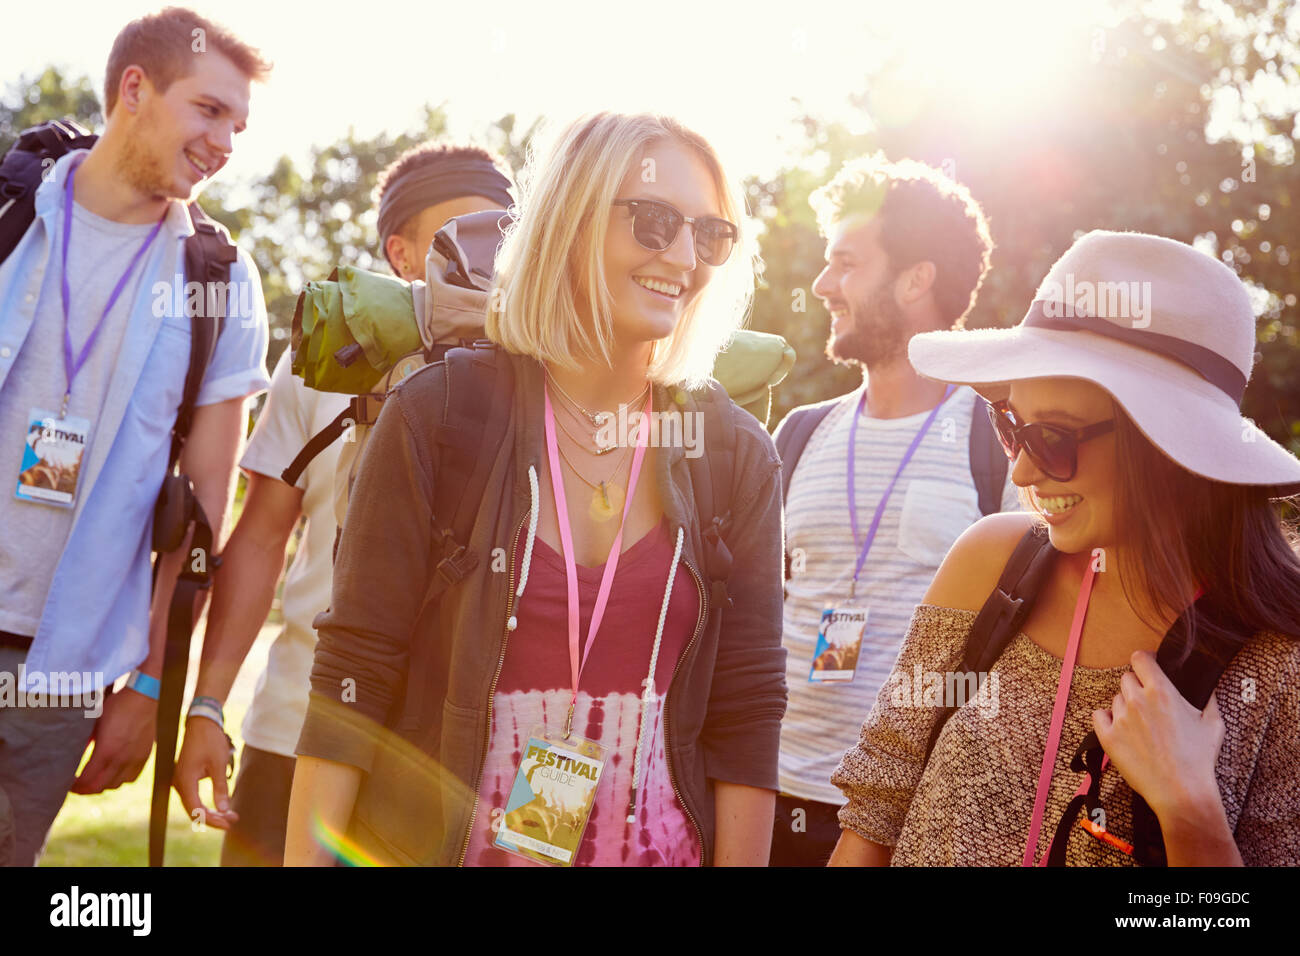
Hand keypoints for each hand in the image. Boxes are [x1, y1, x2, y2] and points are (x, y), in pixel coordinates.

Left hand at [71, 687, 157, 793]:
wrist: (145, 696)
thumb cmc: (118, 705)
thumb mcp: (94, 721)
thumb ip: (84, 741)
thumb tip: (71, 754)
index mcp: (107, 751)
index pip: (87, 780)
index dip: (74, 786)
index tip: (67, 783)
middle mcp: (122, 759)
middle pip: (100, 787)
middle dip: (85, 789)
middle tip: (77, 785)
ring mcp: (135, 759)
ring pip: (116, 785)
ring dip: (103, 785)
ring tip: (95, 779)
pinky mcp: (145, 756)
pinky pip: (131, 778)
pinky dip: (120, 780)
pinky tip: (114, 772)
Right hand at [173, 716, 238, 829]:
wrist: (201, 723)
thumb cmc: (210, 740)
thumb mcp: (219, 764)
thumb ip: (220, 787)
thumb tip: (223, 809)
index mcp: (185, 780)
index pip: (195, 809)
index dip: (211, 820)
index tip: (227, 823)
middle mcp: (178, 783)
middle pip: (193, 810)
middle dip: (213, 818)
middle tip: (233, 820)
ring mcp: (180, 781)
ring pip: (193, 805)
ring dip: (210, 812)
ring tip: (230, 815)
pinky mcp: (185, 779)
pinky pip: (193, 797)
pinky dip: (206, 804)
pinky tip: (220, 807)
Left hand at [1092, 650, 1225, 820]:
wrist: (1182, 791)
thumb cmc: (1199, 758)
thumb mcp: (1213, 723)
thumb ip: (1207, 698)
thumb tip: (1205, 686)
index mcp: (1161, 691)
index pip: (1140, 658)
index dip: (1145, 661)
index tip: (1149, 667)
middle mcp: (1136, 700)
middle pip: (1127, 679)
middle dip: (1137, 687)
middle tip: (1149, 704)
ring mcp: (1120, 719)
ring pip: (1116, 699)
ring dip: (1126, 706)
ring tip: (1142, 725)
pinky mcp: (1107, 737)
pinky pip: (1099, 716)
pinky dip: (1107, 719)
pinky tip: (1121, 729)